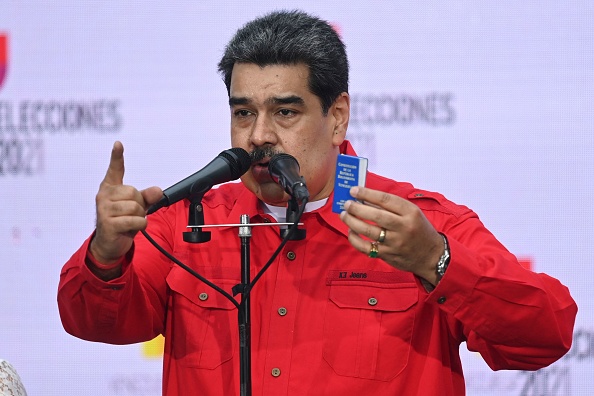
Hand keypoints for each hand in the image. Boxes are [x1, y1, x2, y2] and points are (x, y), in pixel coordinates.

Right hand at [90, 141, 162, 263]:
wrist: (109, 244)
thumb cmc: (123, 221)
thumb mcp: (138, 207)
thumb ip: (148, 197)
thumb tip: (158, 191)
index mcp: (110, 188)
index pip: (115, 170)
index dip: (117, 157)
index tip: (118, 144)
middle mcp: (104, 196)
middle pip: (135, 193)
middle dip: (140, 205)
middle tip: (130, 214)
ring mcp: (104, 210)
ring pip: (136, 207)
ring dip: (140, 217)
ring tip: (129, 222)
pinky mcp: (108, 224)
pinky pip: (136, 221)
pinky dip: (140, 226)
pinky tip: (130, 229)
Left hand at [339, 186, 443, 284]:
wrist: (431, 256)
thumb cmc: (419, 230)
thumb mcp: (412, 213)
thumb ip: (391, 206)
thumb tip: (365, 198)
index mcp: (410, 212)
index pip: (386, 200)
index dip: (367, 194)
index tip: (354, 190)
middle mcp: (403, 227)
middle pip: (376, 215)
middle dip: (357, 208)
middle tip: (347, 203)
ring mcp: (395, 243)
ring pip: (369, 231)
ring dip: (352, 222)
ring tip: (344, 215)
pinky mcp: (388, 255)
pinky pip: (366, 248)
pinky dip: (355, 239)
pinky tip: (351, 232)